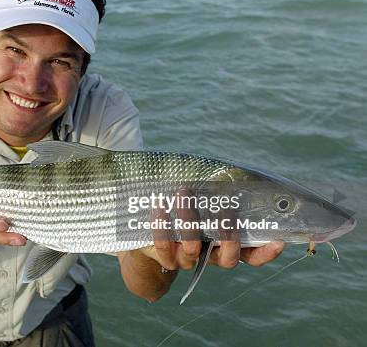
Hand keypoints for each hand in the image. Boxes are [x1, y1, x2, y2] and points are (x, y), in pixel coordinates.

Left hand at [134, 189, 285, 270]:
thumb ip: (222, 192)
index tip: (279, 240)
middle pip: (227, 259)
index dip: (266, 253)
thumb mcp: (206, 202)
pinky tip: (160, 206)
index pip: (253, 257)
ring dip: (189, 221)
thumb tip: (236, 170)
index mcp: (226, 247)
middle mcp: (210, 258)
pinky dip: (161, 224)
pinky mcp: (165, 258)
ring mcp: (187, 260)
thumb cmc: (186, 212)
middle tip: (227, 211)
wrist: (151, 237)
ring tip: (183, 193)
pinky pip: (164, 244)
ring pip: (192, 249)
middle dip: (229, 237)